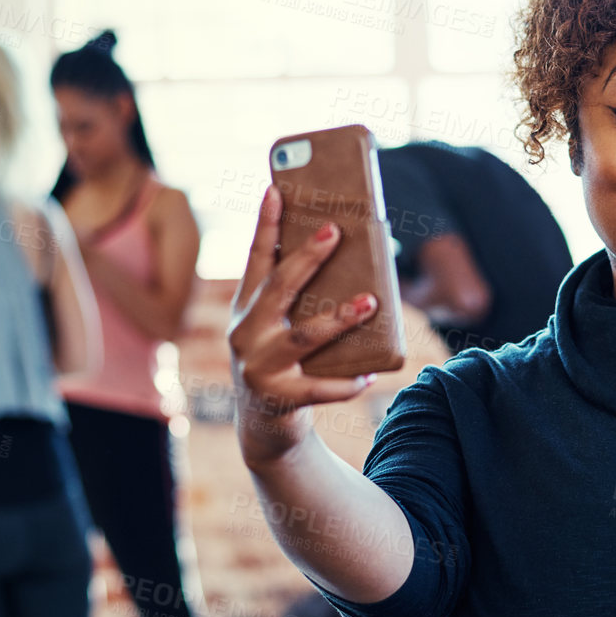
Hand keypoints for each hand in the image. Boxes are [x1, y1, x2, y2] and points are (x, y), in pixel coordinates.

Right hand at [227, 184, 378, 465]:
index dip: (266, 224)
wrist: (262, 426)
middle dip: (306, 258)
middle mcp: (246, 333)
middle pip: (279, 288)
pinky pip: (319, 388)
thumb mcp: (279, 327)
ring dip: (339, 317)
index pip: (257, 259)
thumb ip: (302, 298)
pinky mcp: (279, 398)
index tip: (276, 190)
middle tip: (334, 231)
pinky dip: (346, 384)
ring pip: (304, 336)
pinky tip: (369, 376)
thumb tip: (357, 258)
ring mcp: (260, 366)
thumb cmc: (283, 363)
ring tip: (370, 302)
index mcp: (246, 308)